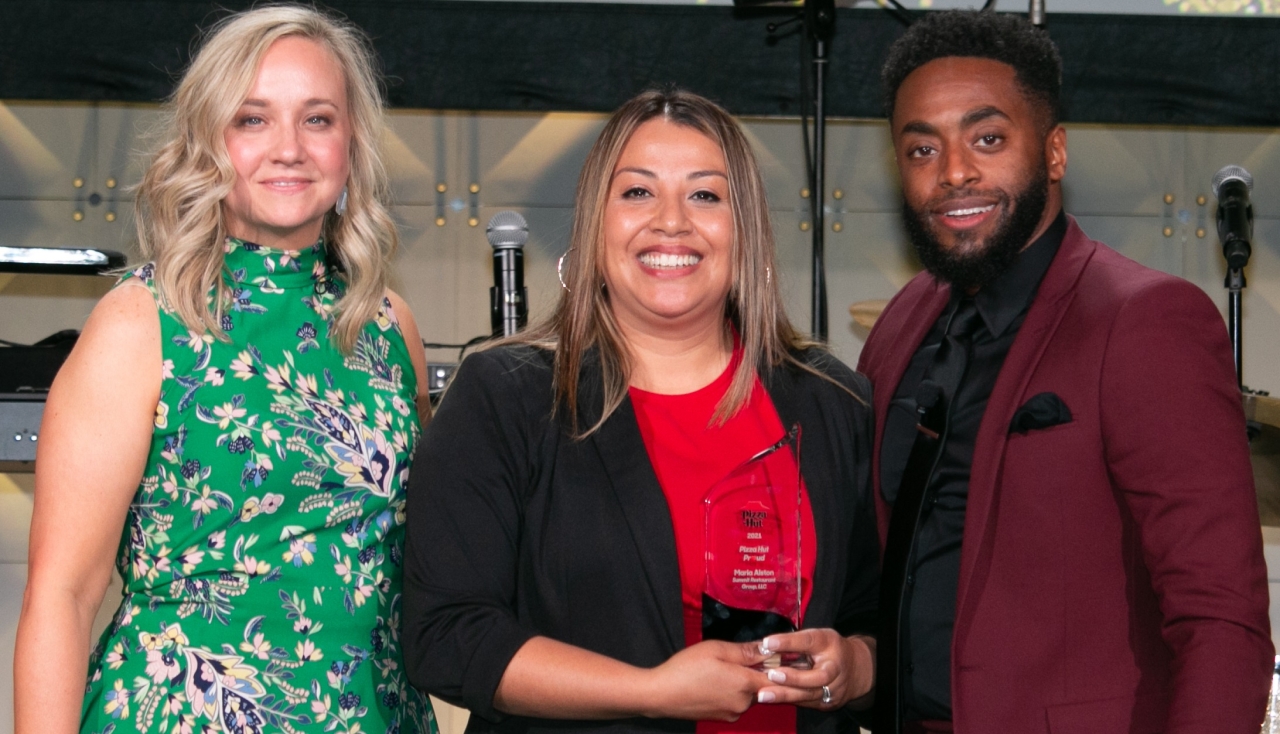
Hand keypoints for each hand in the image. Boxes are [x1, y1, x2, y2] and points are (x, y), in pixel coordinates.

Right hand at [642, 639, 771, 720]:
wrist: (661, 694)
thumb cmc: (686, 668)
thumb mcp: (716, 649)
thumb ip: (746, 650)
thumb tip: (769, 648)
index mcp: (745, 683)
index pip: (778, 678)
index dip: (780, 665)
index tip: (777, 655)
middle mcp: (744, 702)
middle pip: (762, 685)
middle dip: (757, 671)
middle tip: (738, 657)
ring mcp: (733, 713)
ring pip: (749, 694)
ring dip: (743, 682)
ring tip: (722, 669)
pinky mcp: (723, 718)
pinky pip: (737, 702)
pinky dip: (733, 692)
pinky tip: (715, 682)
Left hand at [754, 630, 874, 709]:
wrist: (855, 669)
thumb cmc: (829, 649)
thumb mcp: (816, 637)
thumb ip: (795, 641)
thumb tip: (766, 646)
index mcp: (829, 644)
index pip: (809, 641)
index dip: (788, 642)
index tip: (768, 643)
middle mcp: (834, 668)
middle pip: (817, 677)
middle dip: (794, 678)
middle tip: (772, 675)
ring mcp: (833, 688)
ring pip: (809, 694)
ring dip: (785, 694)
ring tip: (764, 694)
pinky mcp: (827, 702)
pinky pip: (806, 703)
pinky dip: (788, 700)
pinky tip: (772, 699)